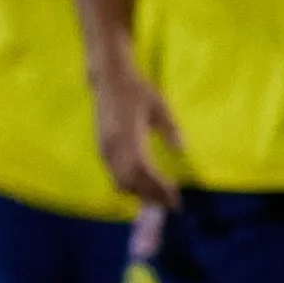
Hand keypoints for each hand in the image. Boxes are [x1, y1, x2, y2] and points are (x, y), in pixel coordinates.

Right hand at [88, 58, 183, 210]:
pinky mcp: (102, 148)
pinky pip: (114, 174)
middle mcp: (113, 148)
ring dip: (139, 192)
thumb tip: (182, 151)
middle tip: (172, 203)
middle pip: (131, 183)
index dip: (159, 189)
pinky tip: (144, 184)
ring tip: (161, 196)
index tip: (176, 200)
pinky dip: (129, 184)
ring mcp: (105, 149)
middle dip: (151, 196)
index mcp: (129, 138)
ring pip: (120, 182)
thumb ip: (170, 129)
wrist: (108, 80)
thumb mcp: (159, 106)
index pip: (144, 173)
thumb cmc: (137, 91)